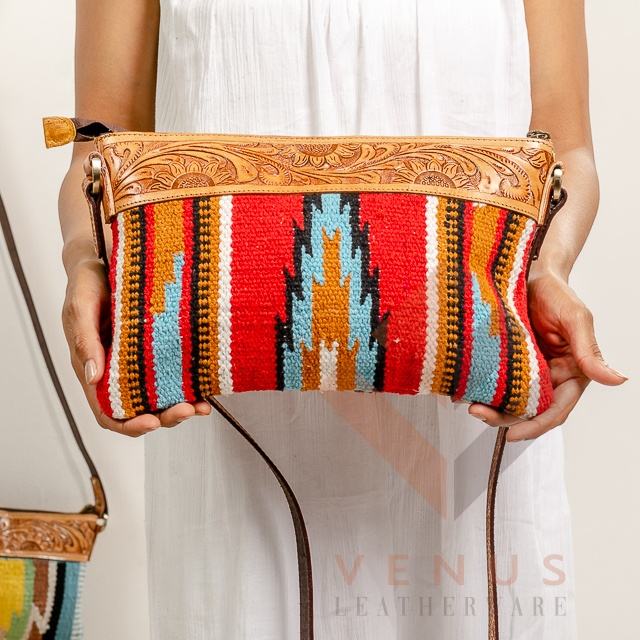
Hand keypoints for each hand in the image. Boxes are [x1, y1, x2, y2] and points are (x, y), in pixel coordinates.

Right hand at [62, 255, 210, 436]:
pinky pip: (175, 374)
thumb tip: (94, 377)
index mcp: (94, 370)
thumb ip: (84, 340)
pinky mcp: (158, 349)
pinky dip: (191, 385)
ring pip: (161, 397)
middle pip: (140, 410)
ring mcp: (140, 363)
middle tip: (188, 410)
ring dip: (181, 406)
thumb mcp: (80, 307)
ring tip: (202, 406)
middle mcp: (118, 372)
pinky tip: (207, 387)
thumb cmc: (86, 282)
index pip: (108, 412)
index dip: (129, 425)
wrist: (104, 257)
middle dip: (165, 417)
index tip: (152, 423)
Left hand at [468, 270, 626, 441]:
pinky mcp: (505, 361)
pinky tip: (465, 390)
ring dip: (491, 407)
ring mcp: (525, 370)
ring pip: (509, 400)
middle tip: (479, 412)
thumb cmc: (557, 292)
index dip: (536, 425)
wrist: (529, 274)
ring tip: (470, 404)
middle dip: (505, 418)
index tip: (514, 434)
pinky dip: (482, 389)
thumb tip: (617, 379)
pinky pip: (494, 382)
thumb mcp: (575, 318)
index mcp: (571, 373)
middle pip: (528, 410)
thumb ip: (589, 351)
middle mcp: (549, 376)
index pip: (556, 408)